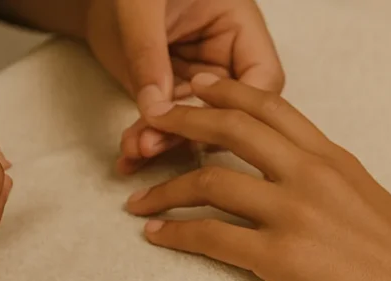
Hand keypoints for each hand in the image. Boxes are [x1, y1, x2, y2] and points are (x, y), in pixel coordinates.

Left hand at [83, 0, 282, 173]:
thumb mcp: (142, 8)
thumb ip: (149, 54)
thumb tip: (155, 109)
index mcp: (240, 27)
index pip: (263, 77)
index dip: (239, 106)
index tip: (200, 118)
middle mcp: (225, 60)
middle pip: (229, 111)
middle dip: (191, 134)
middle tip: (152, 143)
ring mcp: (198, 83)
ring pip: (194, 128)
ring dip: (163, 142)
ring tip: (133, 148)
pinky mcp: (171, 98)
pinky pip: (165, 127)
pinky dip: (145, 141)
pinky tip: (127, 156)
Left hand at [126, 75, 390, 280]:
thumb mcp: (367, 201)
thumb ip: (326, 181)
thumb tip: (295, 179)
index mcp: (332, 158)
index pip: (270, 105)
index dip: (225, 91)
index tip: (196, 87)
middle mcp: (311, 174)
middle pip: (231, 127)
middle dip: (180, 122)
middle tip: (148, 128)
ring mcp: (297, 213)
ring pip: (211, 180)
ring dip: (165, 188)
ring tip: (138, 199)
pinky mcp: (286, 258)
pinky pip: (214, 238)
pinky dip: (178, 234)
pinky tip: (158, 237)